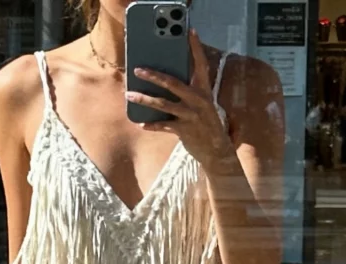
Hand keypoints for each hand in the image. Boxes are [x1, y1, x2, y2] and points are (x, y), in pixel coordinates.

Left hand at [128, 31, 232, 169]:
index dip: (196, 48)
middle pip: (172, 83)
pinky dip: (152, 125)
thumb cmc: (207, 125)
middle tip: (137, 70)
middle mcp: (198, 100)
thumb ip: (190, 93)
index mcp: (204, 90)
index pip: (201, 64)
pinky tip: (142, 124)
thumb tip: (167, 83)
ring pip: (162, 104)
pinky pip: (163, 125)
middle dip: (153, 75)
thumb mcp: (204, 105)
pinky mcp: (184, 130)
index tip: (190, 31)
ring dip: (144, 99)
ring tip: (129, 95)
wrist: (216, 151)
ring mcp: (190, 115)